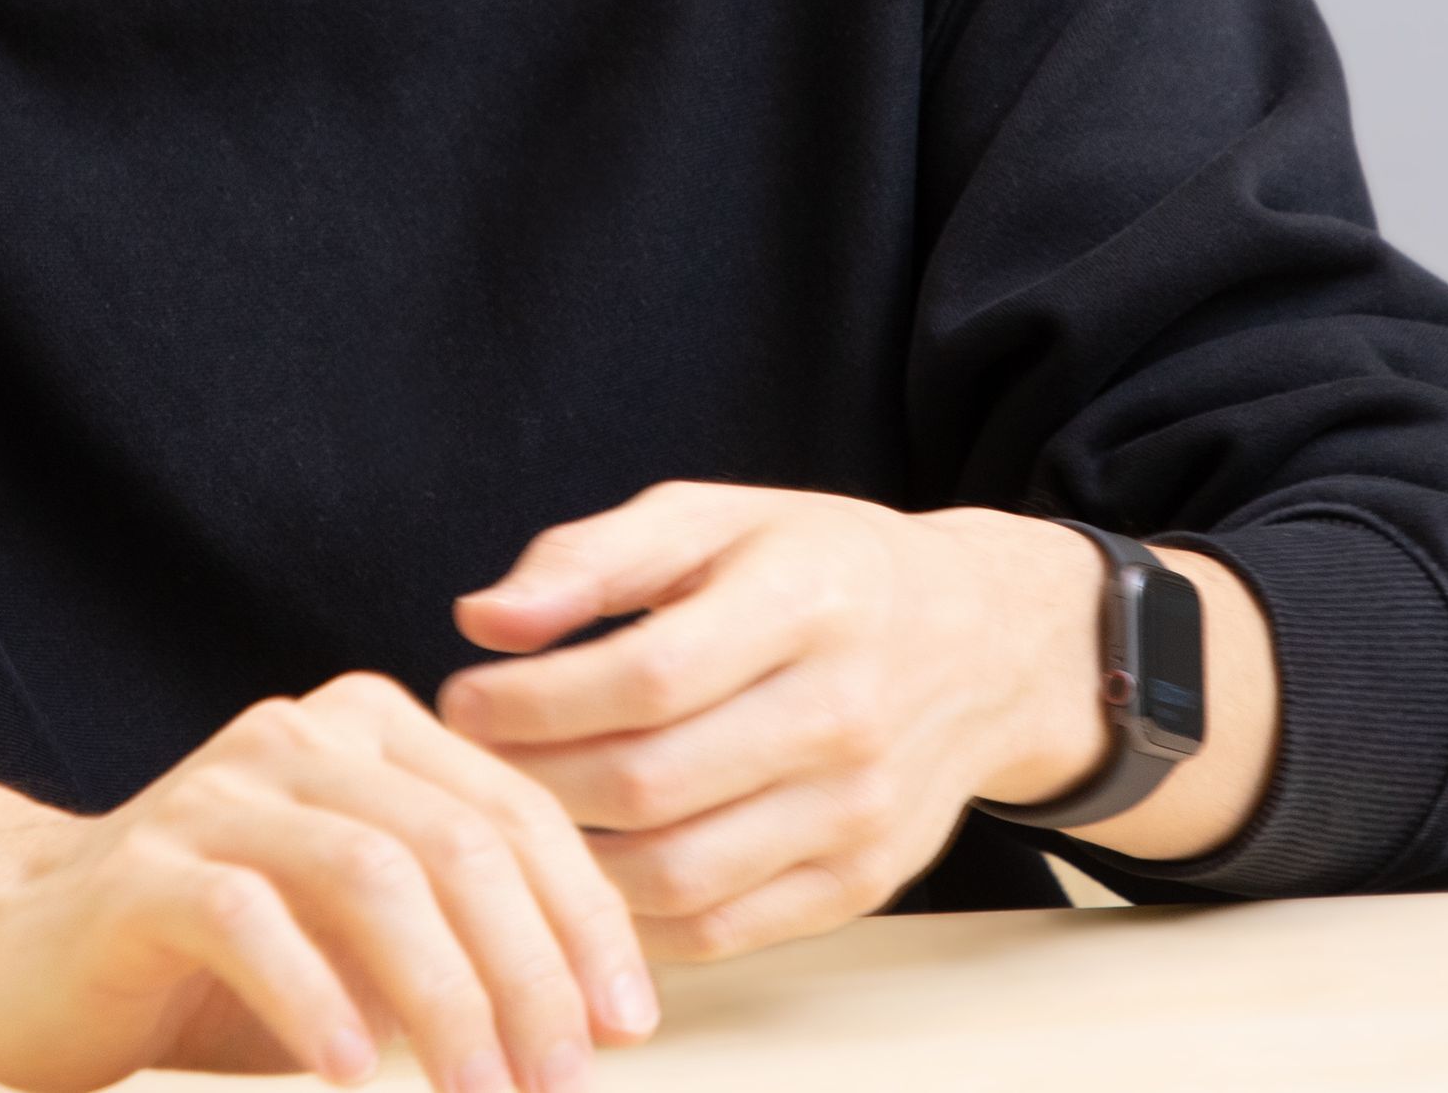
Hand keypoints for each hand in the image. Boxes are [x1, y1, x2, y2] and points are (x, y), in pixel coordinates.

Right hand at [0, 671, 657, 1092]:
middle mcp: (302, 737)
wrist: (15, 945)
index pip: (515, 813)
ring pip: (370, 874)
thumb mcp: (358, 938)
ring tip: (483, 1091)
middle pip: (458, 843)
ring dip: (445, 996)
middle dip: (531, 970)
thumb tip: (589, 1019)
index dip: (585, 922)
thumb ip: (457, 939)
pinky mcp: (145, 868)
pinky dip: (319, 1001)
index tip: (628, 1025)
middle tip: (566, 1076)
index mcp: (372, 733)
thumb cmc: (213, 959)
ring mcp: (217, 792)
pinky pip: (251, 920)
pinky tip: (359, 1072)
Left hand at [437, 484, 1105, 961]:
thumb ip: (595, 558)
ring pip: (676, 872)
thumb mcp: (717, 519)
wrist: (984, 644)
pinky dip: (634, 914)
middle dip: (532, 779)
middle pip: (651, 781)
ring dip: (569, 857)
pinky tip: (590, 865)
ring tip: (521, 814)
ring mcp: (859, 811)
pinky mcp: (861, 882)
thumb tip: (486, 620)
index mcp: (807, 602)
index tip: (463, 695)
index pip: (647, 675)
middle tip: (471, 760)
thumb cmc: (825, 572)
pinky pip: (719, 928)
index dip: (534, 699)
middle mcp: (846, 714)